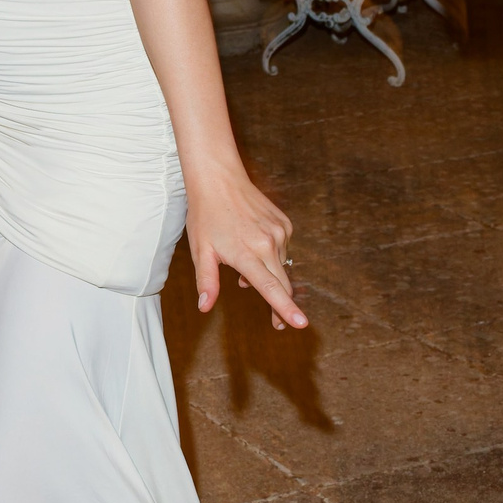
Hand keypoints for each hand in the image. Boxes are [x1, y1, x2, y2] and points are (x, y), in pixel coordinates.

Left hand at [185, 168, 306, 330]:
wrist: (219, 179)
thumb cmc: (205, 215)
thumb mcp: (200, 250)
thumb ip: (207, 281)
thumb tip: (204, 307)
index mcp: (246, 253)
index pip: (270, 288)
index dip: (285, 309)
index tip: (301, 324)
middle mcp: (268, 243)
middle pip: (283, 284)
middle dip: (282, 305)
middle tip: (277, 323)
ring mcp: (279, 232)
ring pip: (281, 266)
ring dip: (268, 275)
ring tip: (243, 266)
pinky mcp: (285, 224)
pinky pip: (282, 249)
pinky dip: (270, 256)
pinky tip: (253, 245)